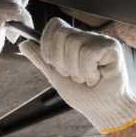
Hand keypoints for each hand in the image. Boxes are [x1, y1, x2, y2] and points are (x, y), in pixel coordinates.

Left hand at [19, 18, 135, 134]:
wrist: (102, 110)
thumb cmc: (83, 95)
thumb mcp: (56, 77)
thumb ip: (41, 60)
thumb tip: (23, 43)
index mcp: (73, 41)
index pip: (54, 26)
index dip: (47, 45)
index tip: (53, 64)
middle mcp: (86, 36)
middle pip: (61, 35)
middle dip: (61, 62)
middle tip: (74, 75)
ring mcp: (100, 40)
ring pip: (75, 45)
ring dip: (76, 70)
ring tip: (87, 78)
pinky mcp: (112, 47)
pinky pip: (89, 53)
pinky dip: (88, 71)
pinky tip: (96, 78)